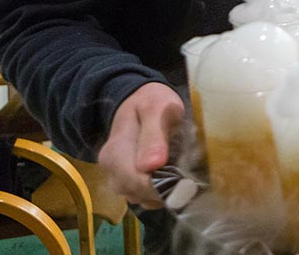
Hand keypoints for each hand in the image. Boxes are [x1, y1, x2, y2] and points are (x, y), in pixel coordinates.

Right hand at [97, 82, 184, 208]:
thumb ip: (153, 135)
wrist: (139, 99)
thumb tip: (150, 166)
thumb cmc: (151, 102)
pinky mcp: (126, 180)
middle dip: (164, 190)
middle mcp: (111, 168)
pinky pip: (142, 196)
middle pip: (137, 193)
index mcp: (115, 151)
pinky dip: (159, 192)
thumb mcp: (156, 109)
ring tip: (181, 173)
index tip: (186, 181)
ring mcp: (117, 176)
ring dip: (162, 192)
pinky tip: (172, 176)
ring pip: (140, 198)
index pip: (135, 182)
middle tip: (188, 176)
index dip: (161, 186)